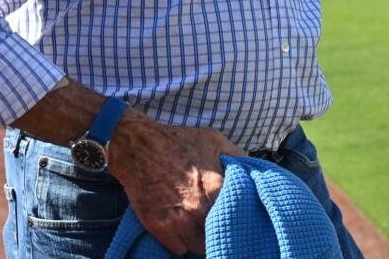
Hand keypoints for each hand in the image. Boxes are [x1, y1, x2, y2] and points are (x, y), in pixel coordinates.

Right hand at [108, 116, 244, 254]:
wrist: (138, 146)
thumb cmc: (177, 140)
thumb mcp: (213, 139)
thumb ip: (236, 155)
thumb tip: (250, 166)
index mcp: (217, 187)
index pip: (236, 215)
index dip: (235, 216)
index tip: (232, 215)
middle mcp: (199, 208)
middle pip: (217, 233)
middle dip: (217, 228)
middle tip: (213, 222)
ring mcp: (179, 220)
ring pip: (199, 246)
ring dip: (200, 239)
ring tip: (198, 228)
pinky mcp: (159, 227)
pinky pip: (178, 248)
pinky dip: (181, 242)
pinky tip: (181, 230)